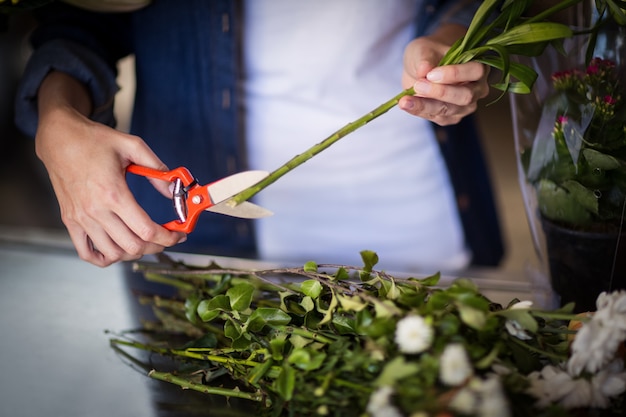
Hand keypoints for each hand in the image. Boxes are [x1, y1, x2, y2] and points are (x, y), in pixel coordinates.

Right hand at [36, 72, 184, 266]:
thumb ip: (157, 170)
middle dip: (157, 246)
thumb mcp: (132, 146)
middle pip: (133, 246)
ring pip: (113, 254)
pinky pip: (87, 253)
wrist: (59, 139)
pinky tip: (119, 248)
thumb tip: (174, 190)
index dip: (169, 237)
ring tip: (145, 241)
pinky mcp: (70, 221)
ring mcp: (81, 219)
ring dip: (135, 253)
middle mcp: (95, 210)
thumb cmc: (93, 140)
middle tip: (167, 237)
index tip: (179, 234)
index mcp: (113, 193)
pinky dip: (106, 258)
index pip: (147, 230)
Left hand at [399, 24, 489, 125]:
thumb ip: (425, 58)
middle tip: (418, 86)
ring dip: (426, 105)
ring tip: (405, 100)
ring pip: (449, 110)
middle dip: (441, 92)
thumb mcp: (422, 49)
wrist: (421, 68)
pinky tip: (406, 104)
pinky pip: (436, 117)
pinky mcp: (450, 117)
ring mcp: (465, 106)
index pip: (475, 71)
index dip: (455, 74)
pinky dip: (419, 110)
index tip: (431, 74)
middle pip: (466, 96)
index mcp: (478, 67)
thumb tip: (425, 70)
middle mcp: (476, 89)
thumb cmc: (428, 54)